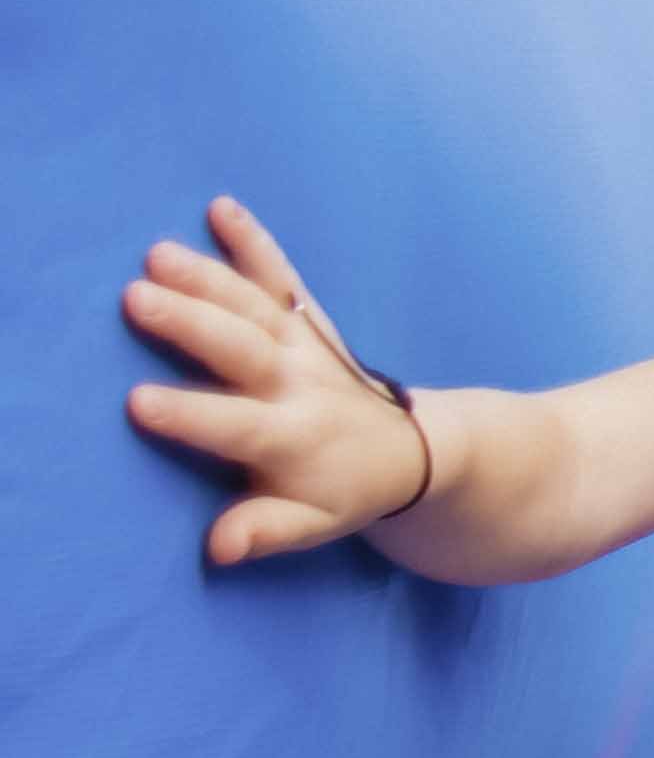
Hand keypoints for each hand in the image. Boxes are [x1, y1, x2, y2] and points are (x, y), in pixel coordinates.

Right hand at [124, 200, 430, 563]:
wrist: (414, 451)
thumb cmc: (342, 492)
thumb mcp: (311, 525)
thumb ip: (265, 531)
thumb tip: (218, 549)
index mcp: (290, 439)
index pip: (234, 425)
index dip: (189, 416)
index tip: (138, 401)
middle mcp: (297, 385)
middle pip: (241, 349)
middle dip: (191, 324)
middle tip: (137, 297)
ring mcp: (304, 347)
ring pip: (255, 307)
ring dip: (208, 278)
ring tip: (159, 254)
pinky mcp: (309, 321)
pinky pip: (283, 278)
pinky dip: (255, 242)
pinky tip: (222, 208)